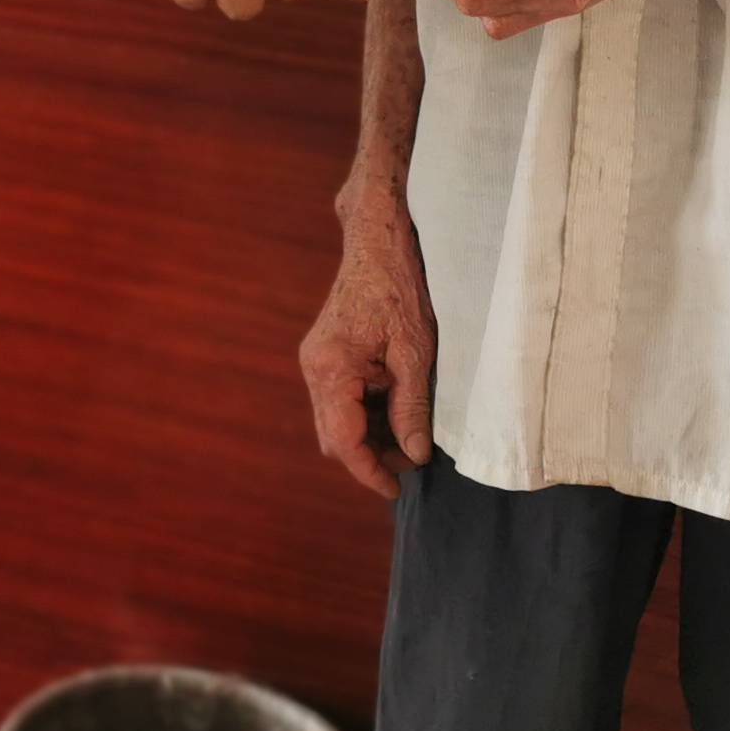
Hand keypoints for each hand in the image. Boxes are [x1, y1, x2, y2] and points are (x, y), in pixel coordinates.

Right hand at [300, 191, 435, 497]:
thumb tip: (414, 454)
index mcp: (330, 368)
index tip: (396, 491)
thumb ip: (412, 407)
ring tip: (412, 434)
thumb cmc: (399, 287)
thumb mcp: (415, 351)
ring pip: (337, 420)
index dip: (369, 472)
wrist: (379, 239)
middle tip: (414, 458)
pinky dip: (368, 413)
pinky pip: (341, 400)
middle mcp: (314, 368)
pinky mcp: (326, 354)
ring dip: (371, 435)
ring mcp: (317, 361)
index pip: (343, 441)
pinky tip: (399, 409)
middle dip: (372, 455)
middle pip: (334, 436)